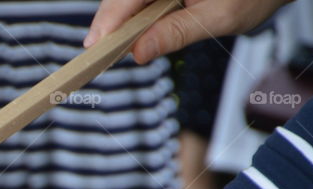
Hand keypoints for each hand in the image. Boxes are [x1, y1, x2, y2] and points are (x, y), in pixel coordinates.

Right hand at [85, 0, 291, 62]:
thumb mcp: (218, 17)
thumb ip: (176, 33)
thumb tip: (138, 52)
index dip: (109, 18)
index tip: (95, 44)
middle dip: (110, 19)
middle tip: (95, 51)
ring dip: (118, 17)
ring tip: (107, 44)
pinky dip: (131, 12)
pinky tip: (125, 31)